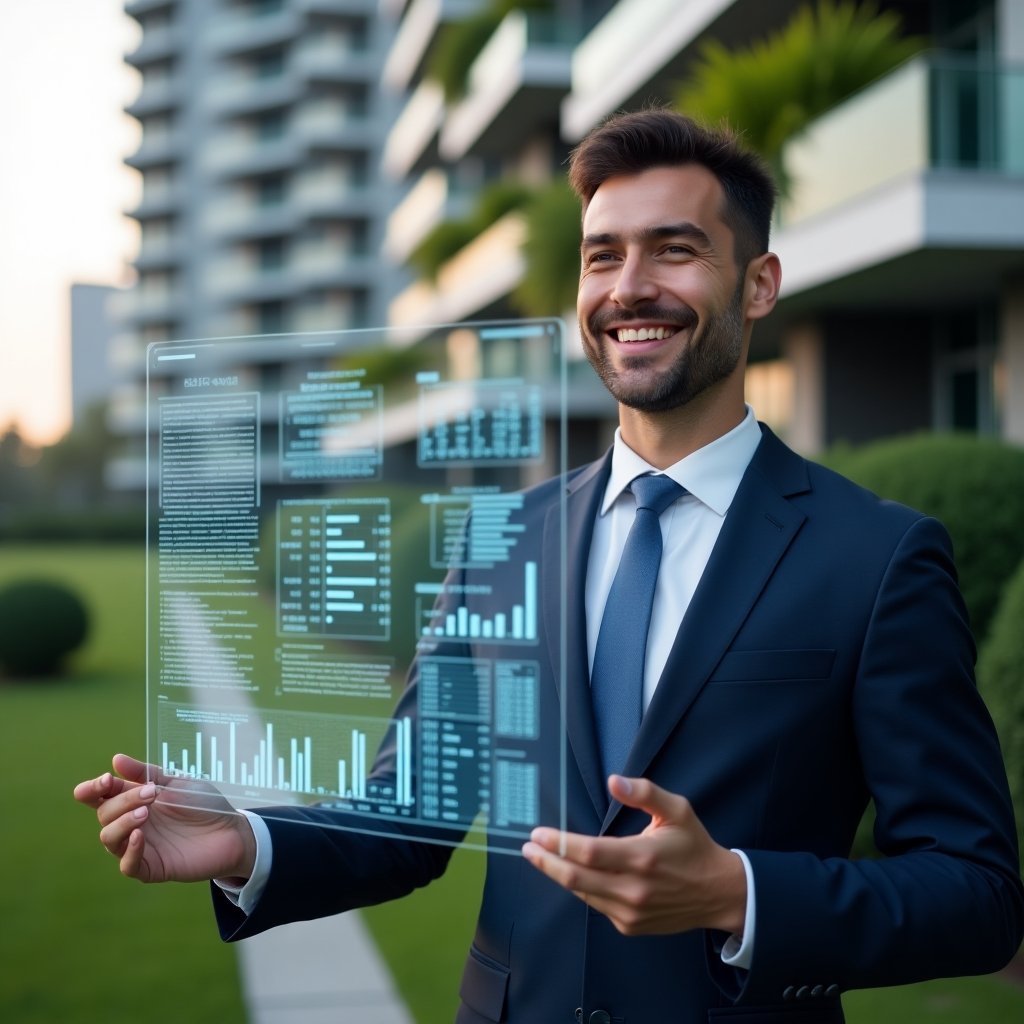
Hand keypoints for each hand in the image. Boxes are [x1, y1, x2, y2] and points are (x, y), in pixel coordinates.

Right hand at [73, 753, 255, 884]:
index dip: (94, 789)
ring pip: (109, 839)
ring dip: (122, 822)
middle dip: (121, 801)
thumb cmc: (204, 804)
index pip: (101, 796)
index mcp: (134, 801)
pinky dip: (129, 850)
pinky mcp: (151, 867)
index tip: (106, 781)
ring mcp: (139, 846)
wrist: (232, 829)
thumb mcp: (177, 782)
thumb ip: (147, 773)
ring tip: (145, 811)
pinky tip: (139, 835)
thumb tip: (116, 759)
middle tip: (150, 793)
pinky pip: (128, 865)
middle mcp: (131, 824)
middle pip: (104, 814)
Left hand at [522, 775, 746, 936]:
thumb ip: (645, 793)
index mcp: (642, 857)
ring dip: (559, 875)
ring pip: (582, 894)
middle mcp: (633, 889)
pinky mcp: (629, 926)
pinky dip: (581, 889)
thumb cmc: (694, 846)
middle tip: (529, 848)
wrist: (718, 893)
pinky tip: (573, 874)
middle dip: (546, 862)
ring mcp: (630, 912)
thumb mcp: (677, 810)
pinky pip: (596, 905)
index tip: (538, 834)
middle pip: (575, 878)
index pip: (588, 853)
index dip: (559, 843)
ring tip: (542, 858)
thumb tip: (614, 781)